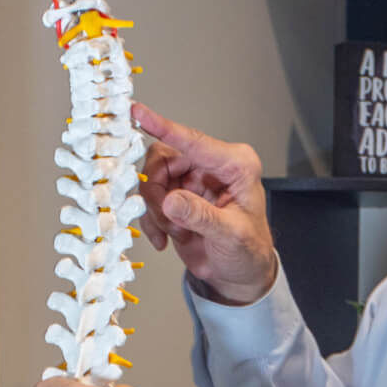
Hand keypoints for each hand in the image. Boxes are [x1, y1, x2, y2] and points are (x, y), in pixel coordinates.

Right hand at [131, 102, 277, 304]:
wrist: (241, 274)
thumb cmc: (248, 250)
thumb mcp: (230, 235)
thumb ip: (200, 216)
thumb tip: (171, 201)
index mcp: (235, 165)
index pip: (194, 141)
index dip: (163, 127)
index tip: (138, 112)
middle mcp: (211, 166)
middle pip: (162, 161)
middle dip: (158, 194)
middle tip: (167, 220)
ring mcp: (191, 180)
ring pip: (152, 181)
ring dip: (157, 211)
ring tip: (176, 233)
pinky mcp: (176, 195)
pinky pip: (149, 200)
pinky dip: (152, 221)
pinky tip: (167, 238)